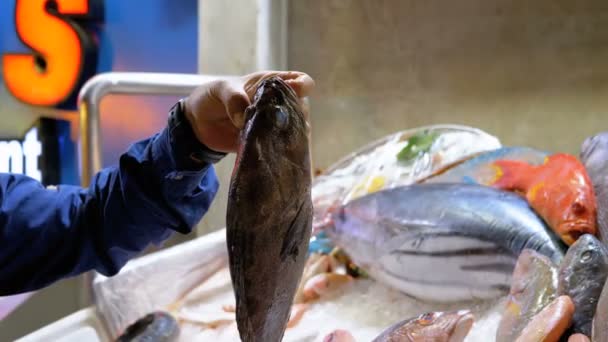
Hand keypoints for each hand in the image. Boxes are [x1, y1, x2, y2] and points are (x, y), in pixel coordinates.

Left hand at [184, 71, 314, 152]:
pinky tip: (270, 150)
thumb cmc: (213, 97)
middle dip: (296, 115)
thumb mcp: (222, 90)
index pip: (300, 81)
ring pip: (294, 130)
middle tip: (279, 120)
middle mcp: (278, 104)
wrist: (198, 123)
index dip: (302, 86)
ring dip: (288, 134)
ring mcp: (274, 125)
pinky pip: (279, 148)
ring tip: (273, 136)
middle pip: (301, 108)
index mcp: (272, 84)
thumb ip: (234, 99)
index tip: (295, 92)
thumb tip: (244, 120)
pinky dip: (278, 150)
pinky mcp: (266, 144)